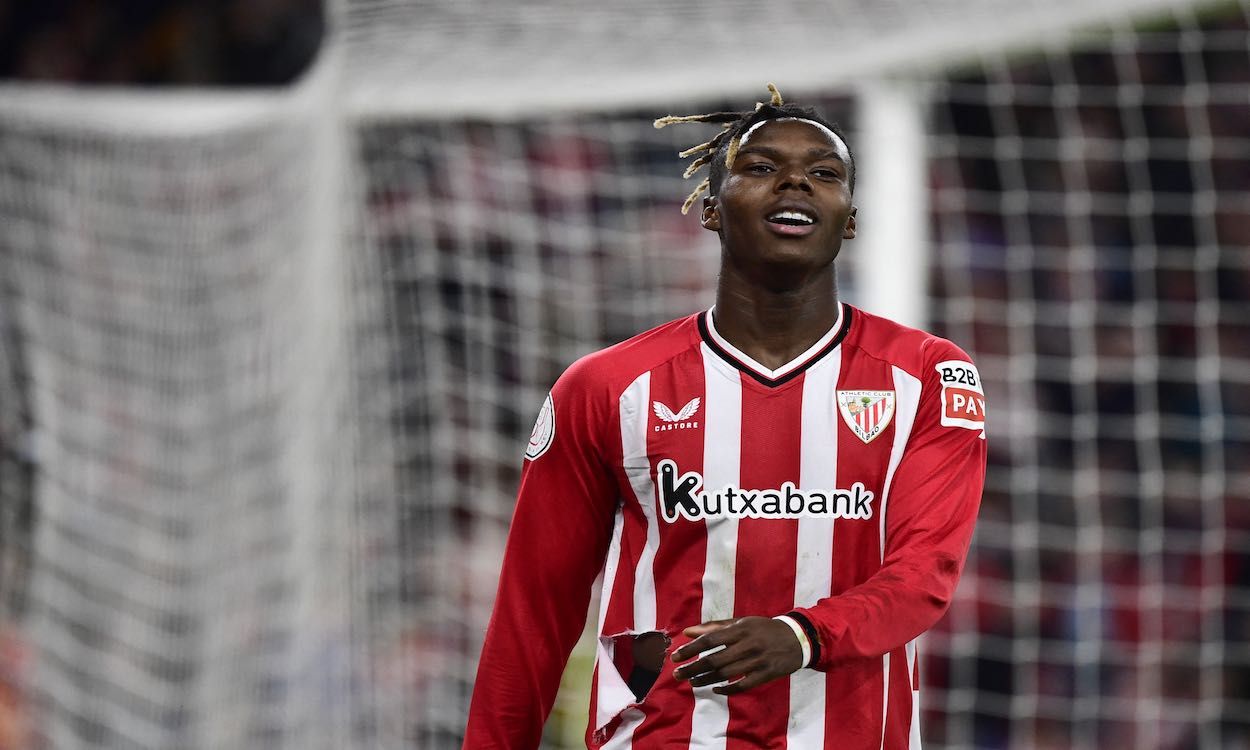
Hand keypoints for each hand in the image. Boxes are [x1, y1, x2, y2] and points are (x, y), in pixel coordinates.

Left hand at [669, 617, 804, 694]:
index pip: (709, 640)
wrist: (797, 638)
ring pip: (725, 674)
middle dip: (692, 668)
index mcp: (740, 629)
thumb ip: (714, 627)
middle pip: (714, 660)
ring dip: (705, 680)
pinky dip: (727, 690)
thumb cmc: (763, 629)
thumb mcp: (741, 622)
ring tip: (691, 682)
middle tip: (677, 674)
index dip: (690, 649)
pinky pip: (742, 685)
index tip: (675, 656)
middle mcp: (747, 645)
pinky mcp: (765, 674)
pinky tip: (715, 689)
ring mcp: (757, 661)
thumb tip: (687, 631)